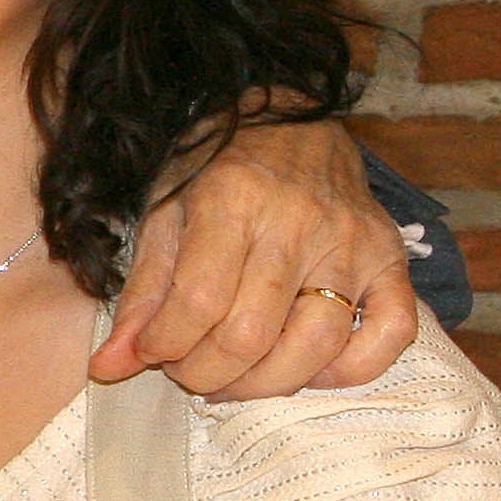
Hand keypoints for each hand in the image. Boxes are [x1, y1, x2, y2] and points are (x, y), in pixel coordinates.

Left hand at [94, 117, 416, 400]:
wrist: (286, 118)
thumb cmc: (215, 168)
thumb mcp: (164, 215)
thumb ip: (142, 296)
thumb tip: (109, 367)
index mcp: (233, 200)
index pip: (199, 302)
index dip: (166, 345)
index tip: (150, 353)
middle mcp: (299, 221)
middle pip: (252, 333)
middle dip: (206, 371)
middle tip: (189, 369)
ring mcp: (353, 241)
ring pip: (316, 343)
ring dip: (264, 383)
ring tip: (233, 377)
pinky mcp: (391, 257)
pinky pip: (391, 332)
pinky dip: (351, 371)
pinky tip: (308, 370)